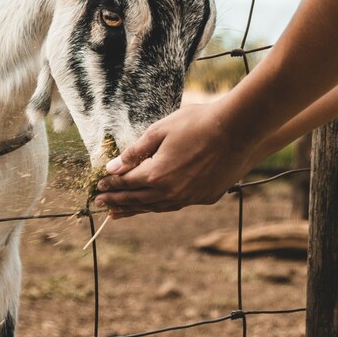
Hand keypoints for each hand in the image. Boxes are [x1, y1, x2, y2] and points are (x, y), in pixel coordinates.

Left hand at [95, 101, 255, 217]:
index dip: (111, 185)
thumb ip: (135, 152)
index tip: (99, 187)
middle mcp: (171, 192)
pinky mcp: (206, 197)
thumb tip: (113, 168)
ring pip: (157, 207)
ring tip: (121, 212)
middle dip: (117, 202)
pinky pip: (177, 204)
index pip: (126, 183)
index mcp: (156, 175)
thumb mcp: (159, 131)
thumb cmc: (198, 123)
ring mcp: (190, 197)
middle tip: (101, 205)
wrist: (239, 130)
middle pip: (137, 200)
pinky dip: (161, 205)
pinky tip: (155, 204)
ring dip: (137, 209)